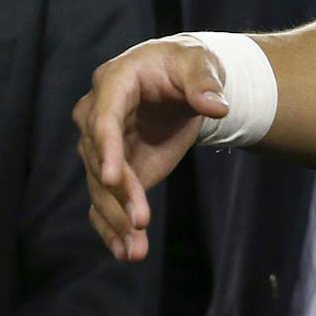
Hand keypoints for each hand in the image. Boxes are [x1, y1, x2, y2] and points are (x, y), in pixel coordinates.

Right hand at [73, 36, 230, 261]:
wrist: (182, 81)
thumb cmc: (187, 64)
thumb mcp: (200, 62)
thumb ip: (206, 82)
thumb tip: (217, 106)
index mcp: (114, 82)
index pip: (104, 118)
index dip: (108, 148)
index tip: (115, 178)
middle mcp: (97, 115)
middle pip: (99, 159)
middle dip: (118, 193)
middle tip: (140, 221)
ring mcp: (103, 147)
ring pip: (100, 187)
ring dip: (116, 219)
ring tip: (135, 251)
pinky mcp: (115, 172)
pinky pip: (106, 203)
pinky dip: (113, 229)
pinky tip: (127, 252)